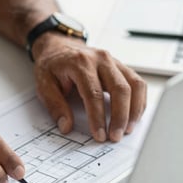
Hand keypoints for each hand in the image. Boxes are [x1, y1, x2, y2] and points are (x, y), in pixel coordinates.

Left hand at [31, 32, 146, 141]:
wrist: (58, 46)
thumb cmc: (51, 65)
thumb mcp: (43, 85)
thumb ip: (55, 106)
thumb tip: (66, 127)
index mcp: (80, 63)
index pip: (93, 93)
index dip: (98, 117)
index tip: (99, 135)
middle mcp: (100, 59)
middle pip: (119, 89)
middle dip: (120, 117)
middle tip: (115, 137)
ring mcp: (114, 61)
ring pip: (134, 85)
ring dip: (134, 110)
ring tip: (127, 130)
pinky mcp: (121, 67)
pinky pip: (137, 83)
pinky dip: (139, 102)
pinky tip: (133, 117)